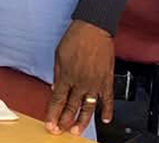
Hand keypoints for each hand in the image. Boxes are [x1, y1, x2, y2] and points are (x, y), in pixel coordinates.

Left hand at [45, 20, 114, 134]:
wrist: (94, 28)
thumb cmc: (75, 38)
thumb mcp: (58, 55)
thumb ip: (57, 74)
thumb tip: (56, 88)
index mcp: (66, 76)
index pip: (58, 100)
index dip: (53, 114)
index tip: (50, 124)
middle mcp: (80, 82)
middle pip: (71, 107)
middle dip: (64, 121)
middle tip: (60, 130)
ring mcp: (95, 83)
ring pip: (88, 107)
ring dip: (82, 121)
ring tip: (77, 130)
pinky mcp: (107, 80)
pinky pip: (108, 99)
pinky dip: (108, 110)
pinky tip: (105, 119)